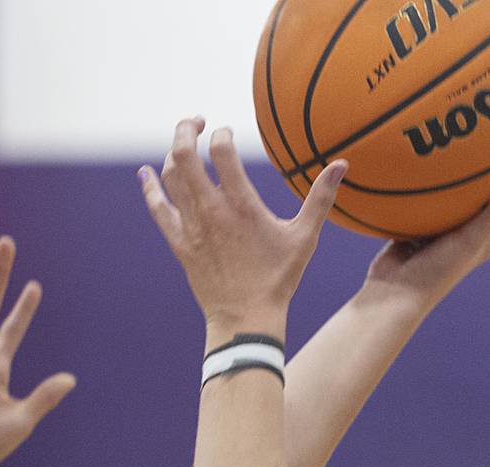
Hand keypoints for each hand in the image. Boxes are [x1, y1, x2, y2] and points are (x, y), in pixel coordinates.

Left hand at [138, 117, 346, 341]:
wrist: (246, 320)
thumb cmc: (278, 279)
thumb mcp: (304, 238)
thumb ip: (321, 198)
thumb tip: (343, 164)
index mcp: (241, 205)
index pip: (220, 150)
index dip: (222, 134)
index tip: (227, 136)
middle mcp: (211, 212)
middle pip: (184, 155)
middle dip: (186, 130)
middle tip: (197, 122)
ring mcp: (192, 228)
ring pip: (170, 178)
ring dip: (173, 154)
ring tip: (185, 148)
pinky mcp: (181, 245)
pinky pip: (158, 210)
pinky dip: (150, 189)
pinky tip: (146, 174)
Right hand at [359, 170, 489, 322]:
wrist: (392, 295)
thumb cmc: (435, 273)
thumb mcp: (470, 241)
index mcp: (486, 237)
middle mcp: (467, 232)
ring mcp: (441, 230)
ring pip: (458, 194)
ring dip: (464, 169)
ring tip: (466, 138)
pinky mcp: (417, 228)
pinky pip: (427, 198)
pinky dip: (429, 180)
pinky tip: (425, 158)